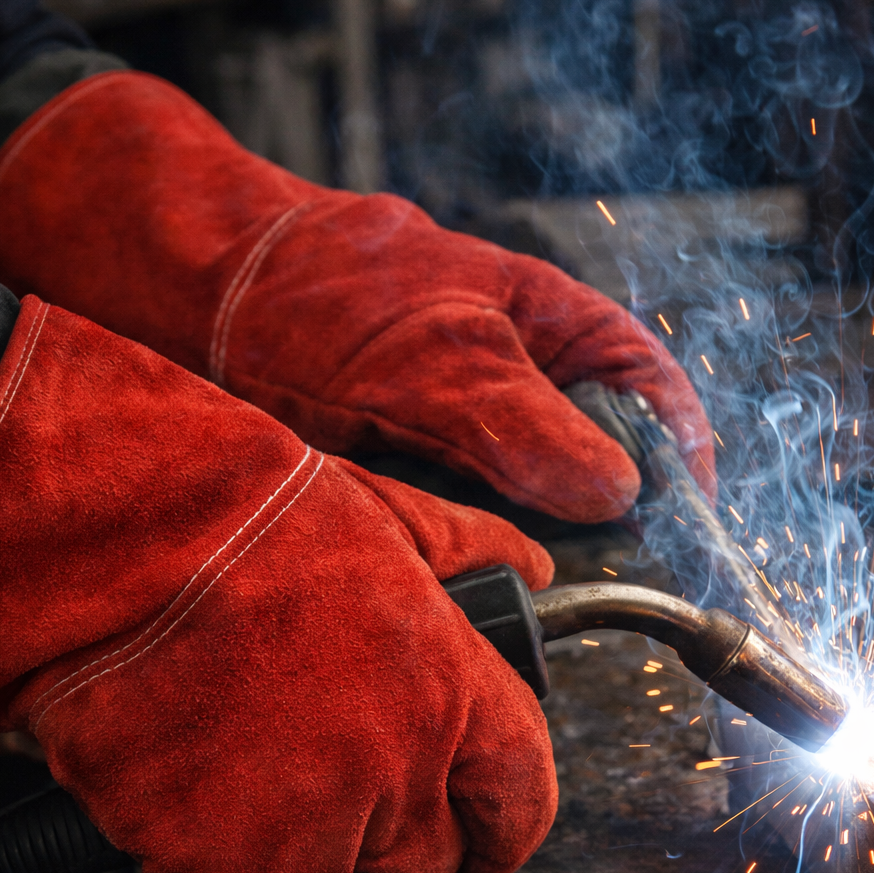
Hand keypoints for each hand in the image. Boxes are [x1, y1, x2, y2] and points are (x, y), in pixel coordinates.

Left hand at [0, 71, 715, 521]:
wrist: (188, 302)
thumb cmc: (319, 289)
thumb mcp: (435, 353)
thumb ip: (525, 422)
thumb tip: (617, 492)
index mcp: (553, 332)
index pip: (653, 395)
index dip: (682, 463)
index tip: (684, 534)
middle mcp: (521, 393)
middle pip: (600, 472)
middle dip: (600, 530)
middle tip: (584, 578)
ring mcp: (469, 445)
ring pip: (529, 518)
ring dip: (523, 556)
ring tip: (504, 583)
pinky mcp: (419, 491)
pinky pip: (463, 540)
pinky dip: (462, 563)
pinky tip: (449, 581)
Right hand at [0, 296, 556, 872]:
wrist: (122, 545)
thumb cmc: (242, 516)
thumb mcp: (386, 513)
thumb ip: (470, 552)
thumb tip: (529, 569)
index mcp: (452, 694)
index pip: (519, 805)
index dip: (501, 835)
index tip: (482, 847)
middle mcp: (398, 777)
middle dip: (388, 863)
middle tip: (336, 821)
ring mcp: (312, 834)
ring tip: (247, 813)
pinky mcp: (221, 872)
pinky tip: (183, 835)